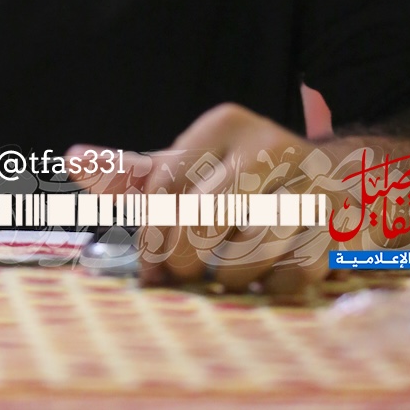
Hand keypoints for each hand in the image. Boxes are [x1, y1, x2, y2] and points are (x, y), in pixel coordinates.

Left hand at [70, 104, 328, 294]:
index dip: (151, 233)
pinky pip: (297, 269)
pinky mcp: (340, 221)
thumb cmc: (237, 179)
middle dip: (186, 256)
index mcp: (224, 125)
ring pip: (252, 246)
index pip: (167, 182)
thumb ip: (132, 173)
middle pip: (206, 213)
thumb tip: (70, 158)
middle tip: (184, 273)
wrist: (329, 179)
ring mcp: (309, 180)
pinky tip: (269, 278)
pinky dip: (276, 284)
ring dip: (232, 273)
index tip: (150, 265)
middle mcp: (268, 144)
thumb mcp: (188, 168)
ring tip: (227, 273)